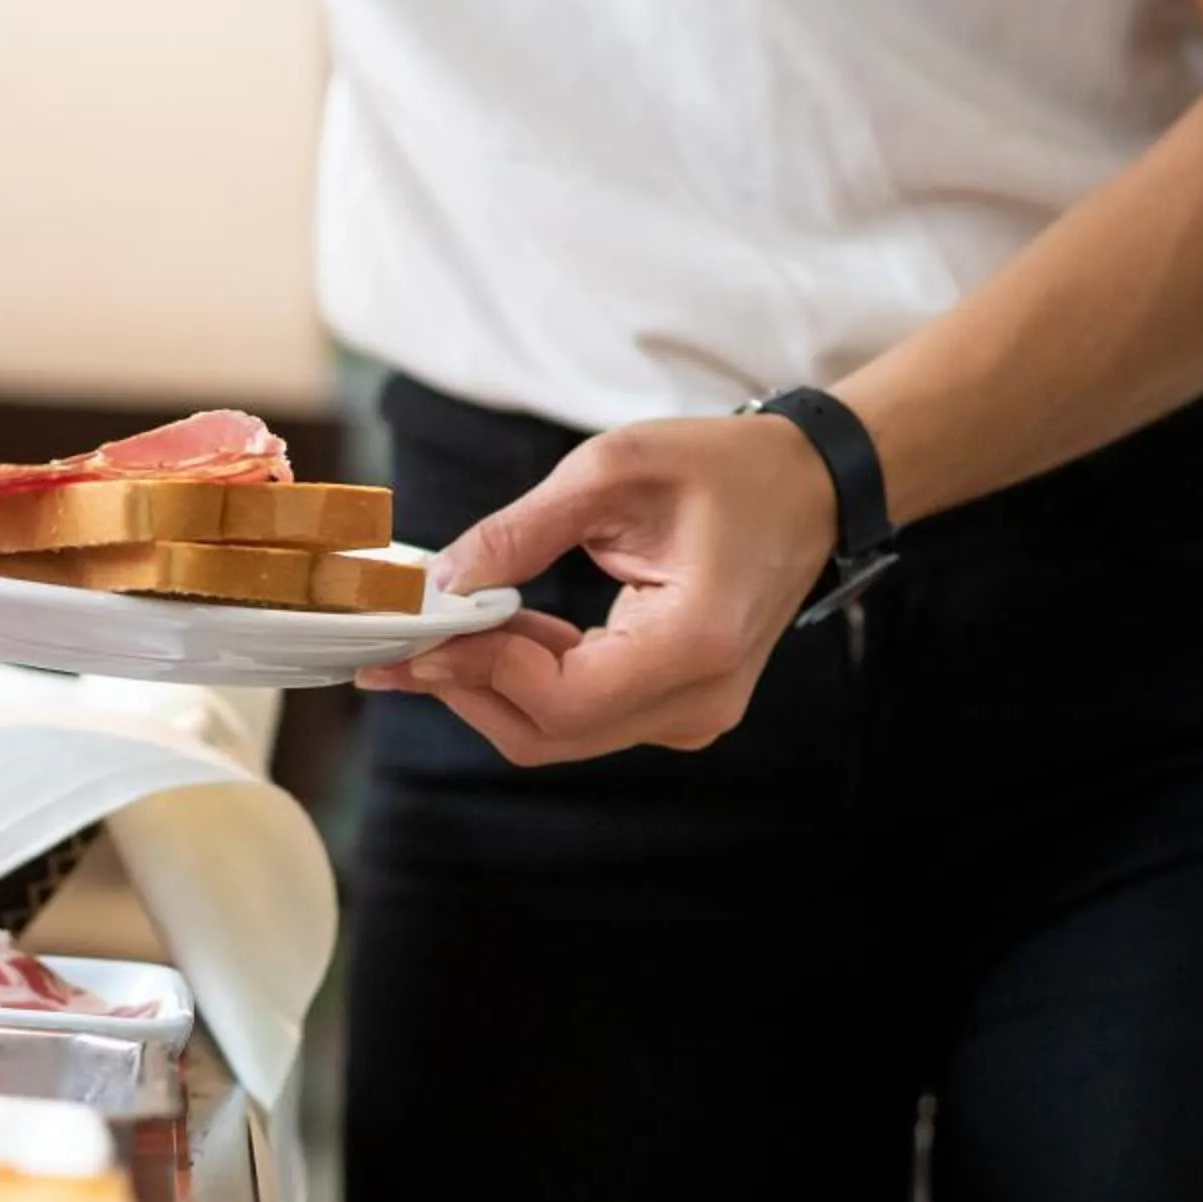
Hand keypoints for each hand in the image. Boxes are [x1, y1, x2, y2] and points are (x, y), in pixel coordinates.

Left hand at [357, 415, 838, 764]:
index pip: (562, 699)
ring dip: (488, 684)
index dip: (478, 671)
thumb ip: (519, 530)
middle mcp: (697, 700)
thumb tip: (439, 581)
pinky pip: (582, 713)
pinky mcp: (675, 707)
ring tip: (436, 631)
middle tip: (396, 646)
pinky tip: (495, 630)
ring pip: (557, 732)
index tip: (417, 632)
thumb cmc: (724, 469)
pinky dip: (526, 679)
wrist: (807, 490)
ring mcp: (691, 714)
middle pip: (548, 732)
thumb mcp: (612, 471)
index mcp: (695, 643)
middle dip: (464, 687)